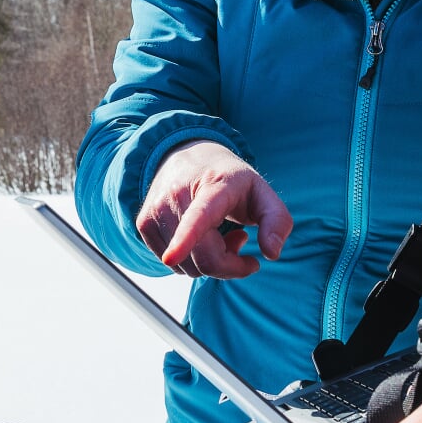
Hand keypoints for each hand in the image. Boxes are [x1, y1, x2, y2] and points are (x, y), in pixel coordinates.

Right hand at [136, 140, 292, 279]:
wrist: (188, 156)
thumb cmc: (230, 180)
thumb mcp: (262, 192)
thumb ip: (277, 221)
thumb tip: (271, 254)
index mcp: (212, 187)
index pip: (199, 217)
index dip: (185, 239)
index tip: (171, 256)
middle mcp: (177, 195)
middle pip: (202, 257)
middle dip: (230, 266)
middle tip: (242, 243)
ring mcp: (156, 209)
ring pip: (186, 266)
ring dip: (210, 263)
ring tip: (220, 235)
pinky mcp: (144, 223)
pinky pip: (171, 265)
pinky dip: (190, 261)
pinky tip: (200, 238)